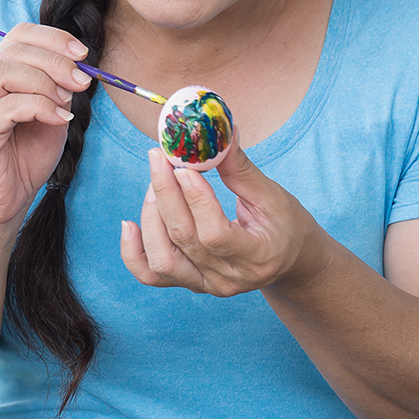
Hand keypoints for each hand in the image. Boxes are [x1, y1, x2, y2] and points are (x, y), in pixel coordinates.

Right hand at [0, 24, 91, 233]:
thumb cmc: (24, 162)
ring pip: (4, 70)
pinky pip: (7, 106)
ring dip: (45, 80)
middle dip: (55, 59)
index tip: (82, 54)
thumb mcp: (51, 118)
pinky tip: (58, 118)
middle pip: (13, 50)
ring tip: (67, 99)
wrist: (2, 207)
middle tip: (82, 79)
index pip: (17, 37)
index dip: (51, 38)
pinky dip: (39, 107)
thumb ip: (59, 91)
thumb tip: (77, 68)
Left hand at [120, 143, 329, 295]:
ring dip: (151, 218)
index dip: (195, 200)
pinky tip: (128, 225)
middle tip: (159, 159)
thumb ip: (241, 170)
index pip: (216, 234)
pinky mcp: (190, 283)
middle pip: (184, 240)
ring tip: (154, 184)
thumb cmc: (286, 225)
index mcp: (257, 257)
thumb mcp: (274, 196)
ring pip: (162, 260)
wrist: (289, 261)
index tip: (183, 166)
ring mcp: (206, 285)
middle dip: (166, 194)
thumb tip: (219, 133)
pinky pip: (151, 276)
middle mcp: (228, 278)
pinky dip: (132, 252)